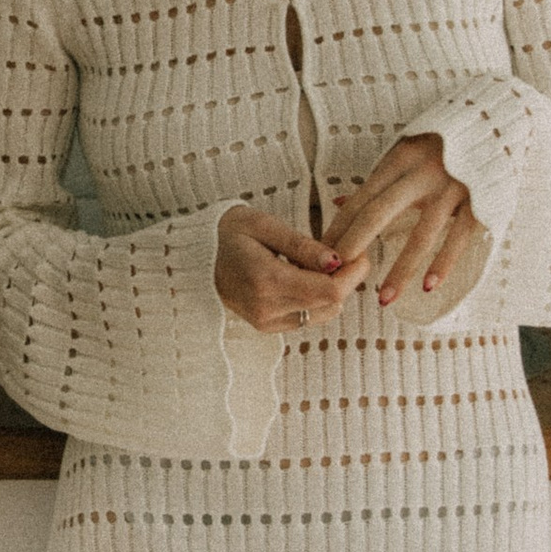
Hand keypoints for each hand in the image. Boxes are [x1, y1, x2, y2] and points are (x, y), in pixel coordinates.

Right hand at [214, 204, 367, 334]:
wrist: (192, 257)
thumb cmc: (227, 233)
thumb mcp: (264, 225)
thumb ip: (302, 245)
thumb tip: (336, 260)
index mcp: (266, 280)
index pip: (330, 290)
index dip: (354, 273)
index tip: (358, 252)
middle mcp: (267, 308)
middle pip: (332, 305)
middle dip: (347, 280)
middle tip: (343, 253)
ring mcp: (266, 321)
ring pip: (323, 314)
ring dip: (332, 291)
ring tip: (321, 264)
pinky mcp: (266, 326)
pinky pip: (307, 318)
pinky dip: (316, 300)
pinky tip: (305, 278)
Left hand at [324, 135, 481, 309]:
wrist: (498, 121)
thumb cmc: (444, 142)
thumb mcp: (406, 151)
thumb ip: (376, 180)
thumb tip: (339, 203)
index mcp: (399, 159)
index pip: (360, 200)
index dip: (339, 229)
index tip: (322, 256)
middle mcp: (422, 172)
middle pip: (379, 213)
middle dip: (354, 246)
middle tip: (336, 276)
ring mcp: (452, 187)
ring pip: (420, 234)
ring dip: (399, 270)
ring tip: (382, 299)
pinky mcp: (479, 201)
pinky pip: (458, 237)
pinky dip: (444, 263)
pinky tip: (429, 286)